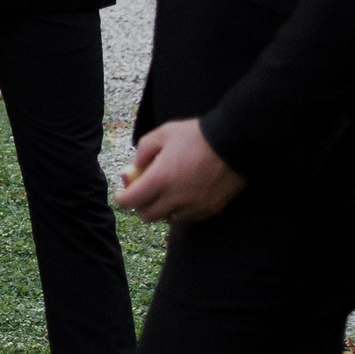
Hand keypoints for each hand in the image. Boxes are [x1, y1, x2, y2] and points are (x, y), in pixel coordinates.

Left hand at [115, 117, 244, 222]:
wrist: (233, 144)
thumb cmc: (195, 136)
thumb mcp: (162, 134)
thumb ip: (143, 151)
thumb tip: (135, 167)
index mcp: (160, 179)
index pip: (132, 201)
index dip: (122, 199)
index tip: (121, 195)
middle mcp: (176, 198)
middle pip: (148, 216)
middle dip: (140, 206)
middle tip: (141, 194)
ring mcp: (194, 207)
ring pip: (168, 218)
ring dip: (161, 209)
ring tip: (165, 193)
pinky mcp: (210, 210)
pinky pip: (188, 218)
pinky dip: (180, 211)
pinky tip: (183, 195)